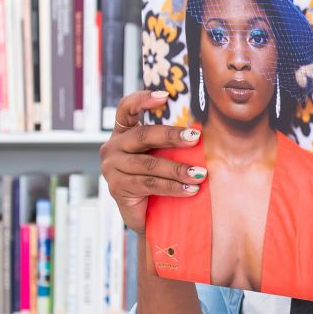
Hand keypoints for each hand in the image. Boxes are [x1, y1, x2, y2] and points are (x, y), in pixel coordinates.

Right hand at [100, 90, 206, 233]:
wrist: (149, 218)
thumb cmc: (159, 180)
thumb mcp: (162, 156)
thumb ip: (169, 143)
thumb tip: (198, 131)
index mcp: (123, 133)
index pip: (126, 108)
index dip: (142, 99)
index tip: (165, 96)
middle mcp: (113, 147)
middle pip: (142, 135)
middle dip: (171, 136)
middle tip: (195, 138)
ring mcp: (112, 168)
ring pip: (149, 164)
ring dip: (178, 169)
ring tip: (200, 174)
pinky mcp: (117, 187)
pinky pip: (150, 184)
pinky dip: (173, 187)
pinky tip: (191, 190)